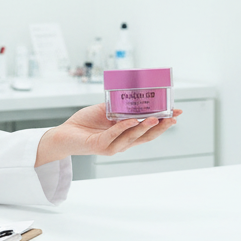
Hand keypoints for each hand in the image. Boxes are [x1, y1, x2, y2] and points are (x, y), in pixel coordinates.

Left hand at [34, 104, 182, 165]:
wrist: (63, 134)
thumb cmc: (84, 124)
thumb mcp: (105, 112)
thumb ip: (118, 107)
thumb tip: (132, 94)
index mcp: (125, 136)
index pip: (148, 131)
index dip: (162, 124)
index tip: (176, 114)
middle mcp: (121, 143)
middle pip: (145, 137)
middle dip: (160, 128)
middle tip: (173, 118)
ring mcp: (110, 146)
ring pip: (131, 138)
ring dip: (144, 128)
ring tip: (155, 119)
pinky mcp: (98, 145)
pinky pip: (112, 136)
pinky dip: (122, 128)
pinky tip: (131, 121)